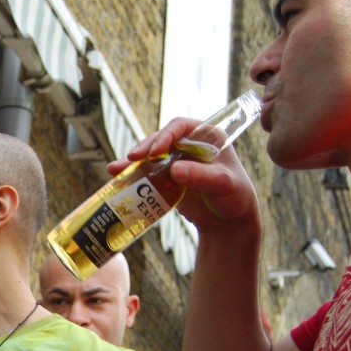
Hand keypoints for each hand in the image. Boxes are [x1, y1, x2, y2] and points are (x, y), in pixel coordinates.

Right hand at [106, 118, 259, 233]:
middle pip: (161, 140)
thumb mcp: (223, 185)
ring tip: (115, 169)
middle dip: (144, 148)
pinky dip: (133, 176)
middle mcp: (189, 145)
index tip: (154, 150)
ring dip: (132, 162)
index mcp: (207, 137)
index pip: (181, 127)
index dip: (165, 135)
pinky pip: (147, 173)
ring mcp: (176, 162)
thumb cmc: (235, 198)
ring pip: (151, 156)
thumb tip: (175, 170)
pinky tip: (117, 178)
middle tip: (131, 158)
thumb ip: (201, 176)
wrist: (229, 222)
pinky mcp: (167, 179)